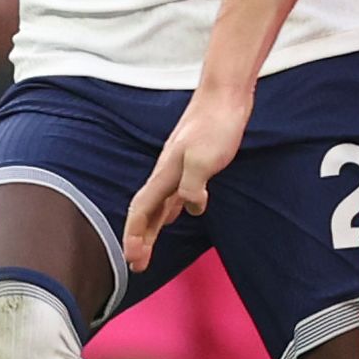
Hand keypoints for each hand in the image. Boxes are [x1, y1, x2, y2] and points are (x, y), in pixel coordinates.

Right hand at [122, 86, 252, 269]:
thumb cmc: (215, 123)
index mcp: (165, 174)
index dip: (134, 237)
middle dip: (139, 238)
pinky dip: (171, 208)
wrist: (225, 94)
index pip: (142, 211)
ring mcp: (179, 166)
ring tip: (148, 246)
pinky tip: (177, 211)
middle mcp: (167, 172)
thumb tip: (191, 208)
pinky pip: (175, 192)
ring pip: (159, 203)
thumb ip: (193, 187)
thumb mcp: (204, 160)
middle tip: (136, 265)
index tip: (133, 260)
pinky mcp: (194, 160)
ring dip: (153, 226)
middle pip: (147, 211)